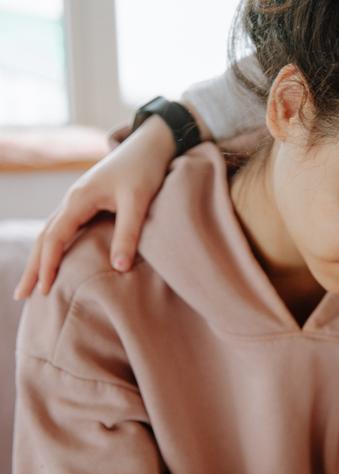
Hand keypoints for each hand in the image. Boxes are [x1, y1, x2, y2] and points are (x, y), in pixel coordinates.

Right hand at [13, 115, 174, 299]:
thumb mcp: (137, 201)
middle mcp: (72, 200)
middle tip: (20, 296)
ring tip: (32, 283)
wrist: (150, 144)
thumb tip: (119, 268)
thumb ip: (128, 233)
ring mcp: (78, 200)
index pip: (55, 238)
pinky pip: (63, 227)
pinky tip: (55, 258)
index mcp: (79, 199)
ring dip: (40, 257)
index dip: (48, 265)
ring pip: (50, 232)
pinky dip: (53, 246)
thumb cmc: (144, 169)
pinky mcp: (88, 201)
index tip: (44, 291)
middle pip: (44, 237)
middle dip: (33, 267)